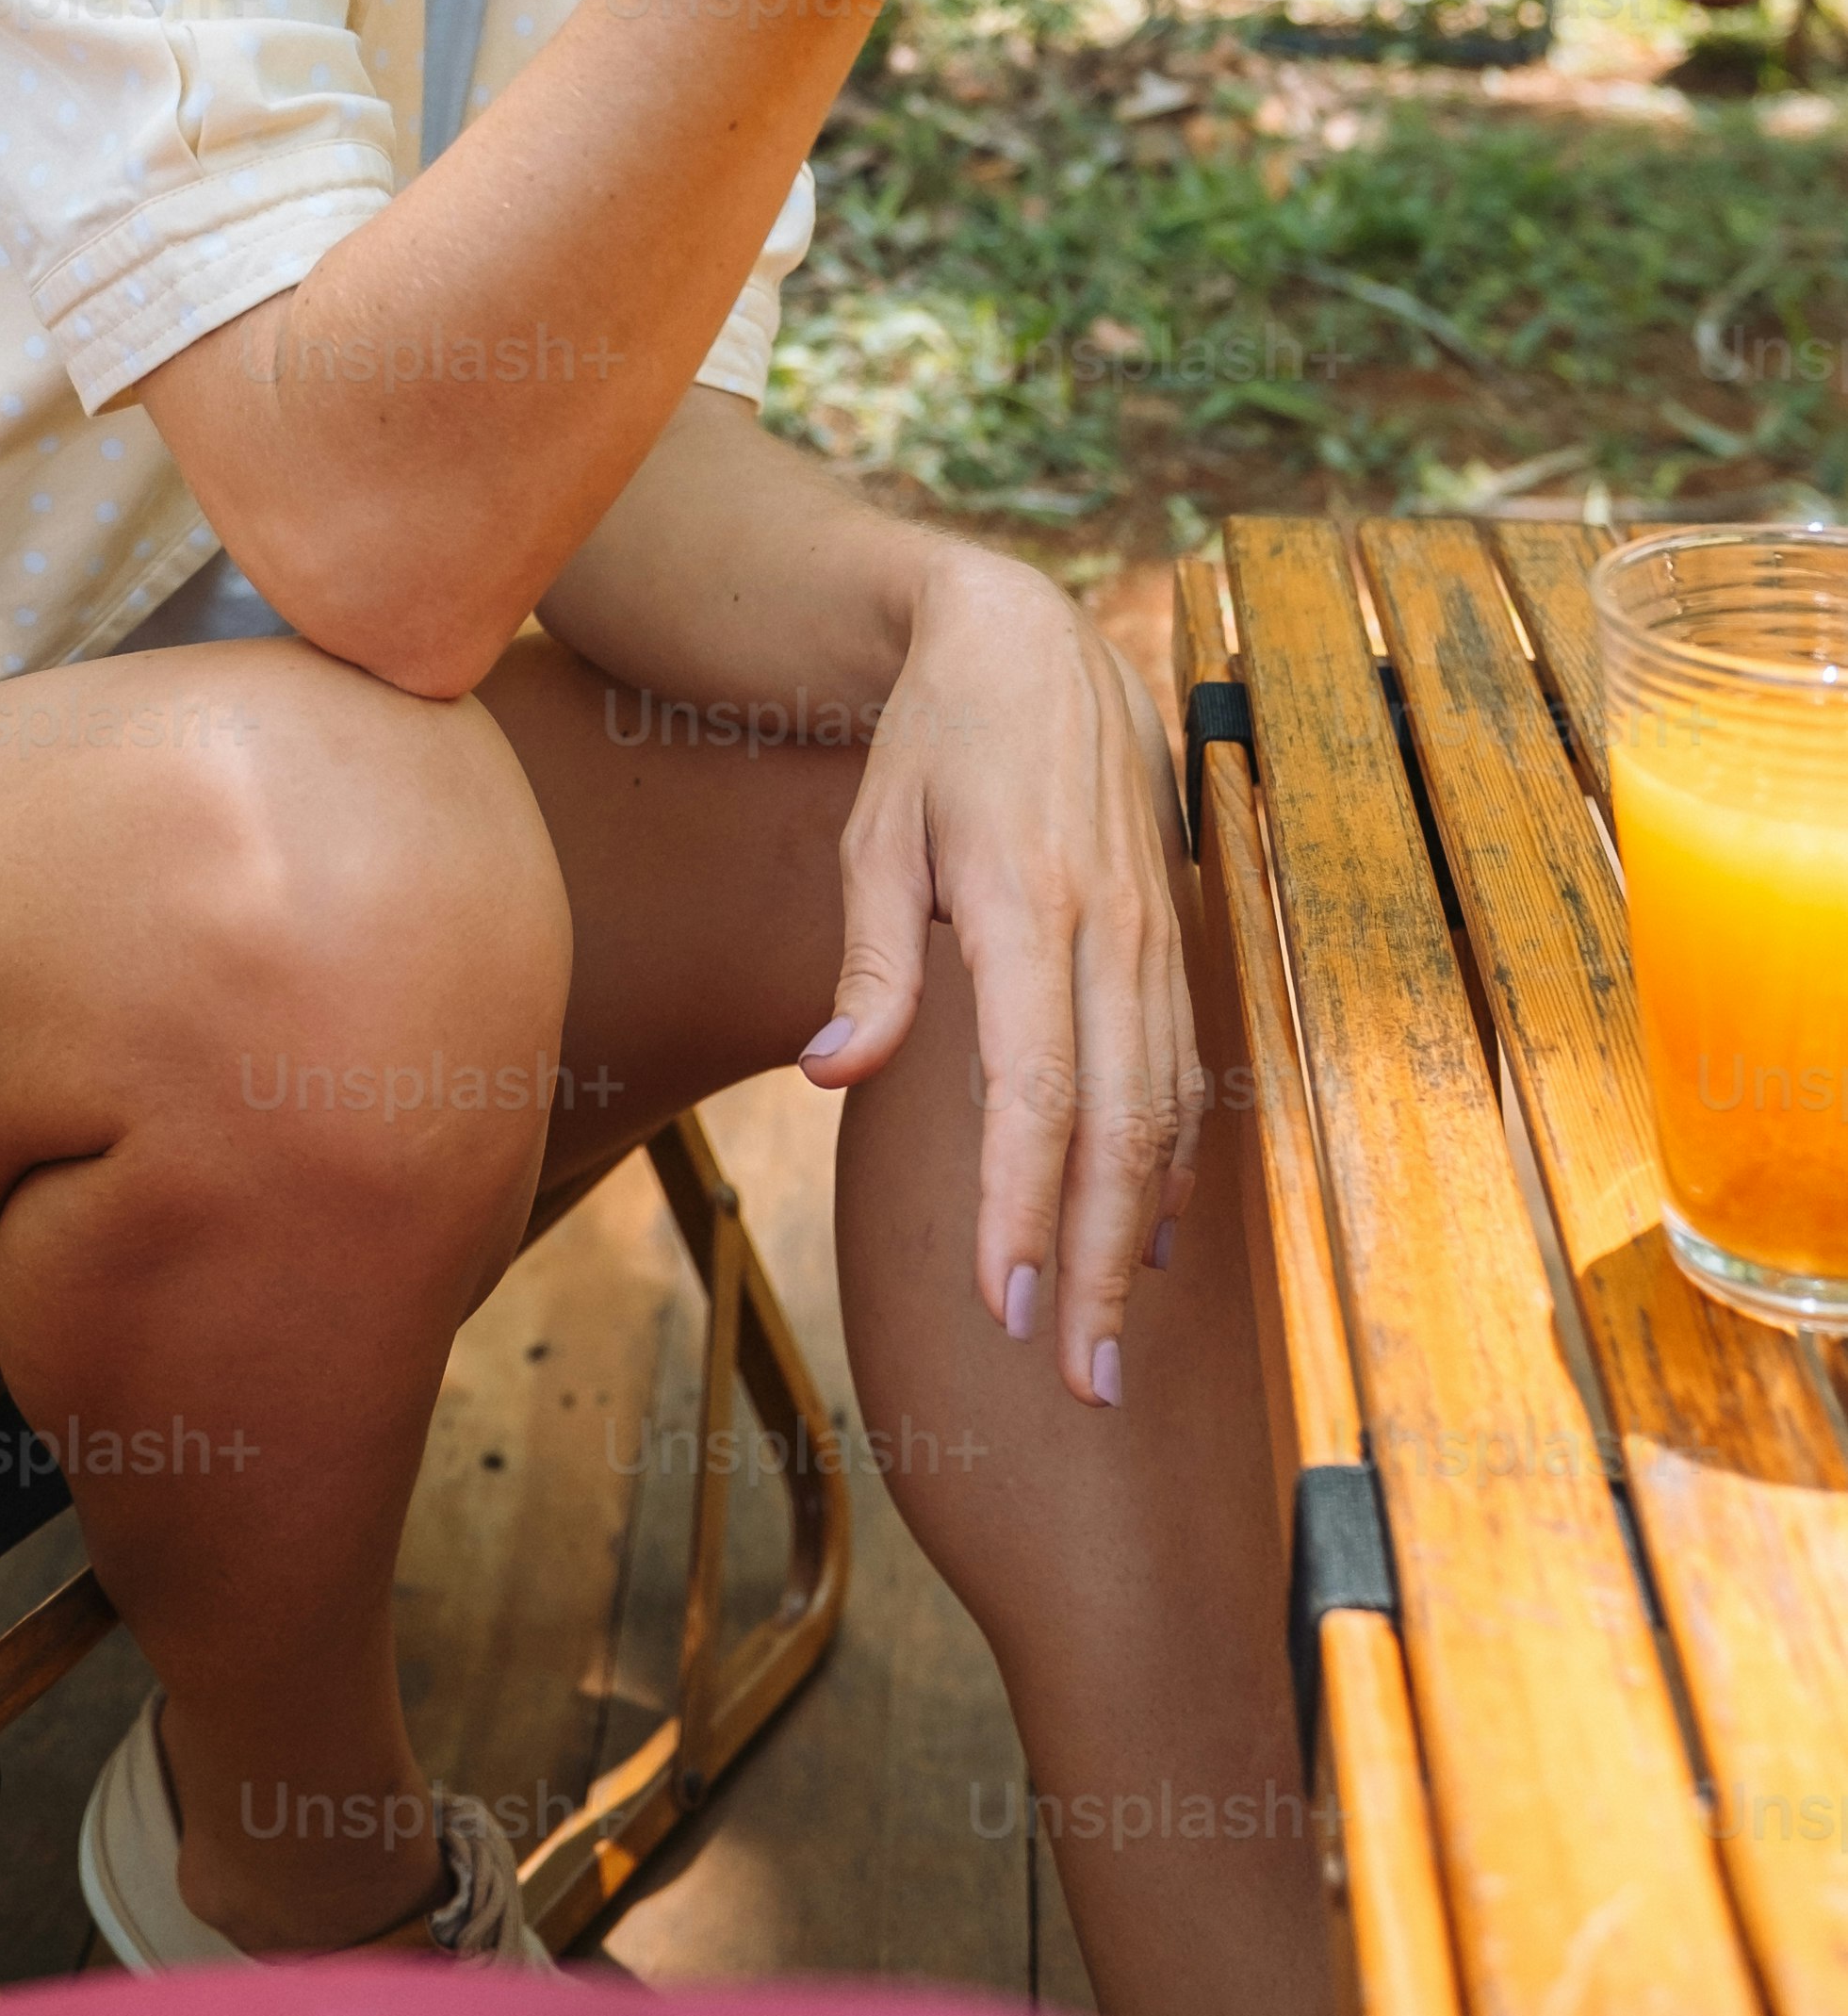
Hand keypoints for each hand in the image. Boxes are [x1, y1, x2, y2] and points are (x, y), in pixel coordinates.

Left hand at [805, 548, 1202, 1406]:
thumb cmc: (935, 740)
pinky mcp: (1172, 932)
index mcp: (1026, 907)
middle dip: (1099, 1263)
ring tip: (1112, 1340)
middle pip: (1116, 1127)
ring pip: (1164, 1110)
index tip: (1005, 1306)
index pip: (1033, 1091)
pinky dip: (1172, 1159)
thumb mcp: (873, 831)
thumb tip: (832, 1075)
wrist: (1031, 636)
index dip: (1022, 1206)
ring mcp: (1153, 932)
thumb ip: (867, 961)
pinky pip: (1183, 1067)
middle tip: (1077, 1380)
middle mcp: (1108, 930)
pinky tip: (1157, 1233)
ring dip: (1142, 1232)